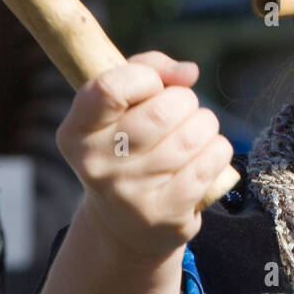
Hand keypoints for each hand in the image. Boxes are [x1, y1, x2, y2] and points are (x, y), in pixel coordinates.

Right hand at [56, 51, 233, 261]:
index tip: (154, 86)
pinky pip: (210, 161)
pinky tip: (205, 156)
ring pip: (193, 135)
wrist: (126, 224)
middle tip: (182, 111)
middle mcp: (96, 165)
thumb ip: (148, 69)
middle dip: (185, 101)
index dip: (146, 77)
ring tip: (194, 134)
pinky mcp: (165, 214)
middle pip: (163, 111)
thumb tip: (188, 72)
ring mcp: (130, 194)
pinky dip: (218, 150)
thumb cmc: (129, 145)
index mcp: (76, 132)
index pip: (110, 89)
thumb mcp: (122, 106)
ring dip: (205, 125)